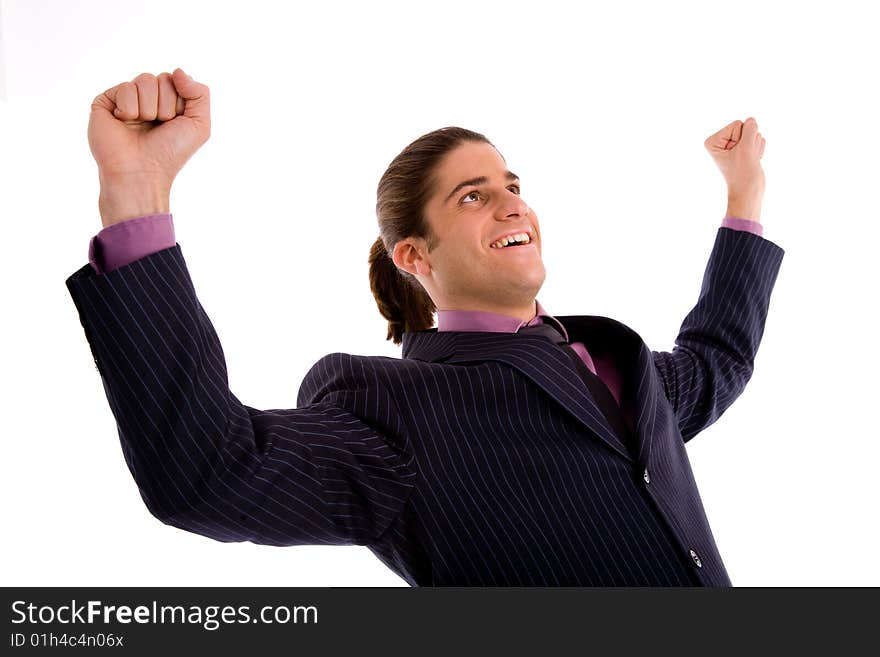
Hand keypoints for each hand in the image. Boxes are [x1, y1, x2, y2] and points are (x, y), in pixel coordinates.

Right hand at [88, 69, 210, 225]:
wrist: (142, 172)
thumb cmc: (170, 153)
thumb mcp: (199, 125)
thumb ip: (200, 93)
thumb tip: (178, 71)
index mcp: (167, 103)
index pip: (177, 80)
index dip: (180, 103)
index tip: (174, 124)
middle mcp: (146, 100)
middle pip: (162, 78)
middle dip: (166, 105)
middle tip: (157, 126)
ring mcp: (126, 100)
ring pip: (145, 80)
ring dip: (149, 108)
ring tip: (142, 126)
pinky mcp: (105, 102)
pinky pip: (125, 87)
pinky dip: (130, 108)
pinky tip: (124, 123)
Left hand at [704, 117, 765, 220]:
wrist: (749, 192)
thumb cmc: (743, 174)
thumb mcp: (746, 149)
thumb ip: (750, 129)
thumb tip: (751, 119)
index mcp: (713, 141)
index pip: (737, 124)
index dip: (742, 140)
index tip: (737, 156)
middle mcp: (721, 141)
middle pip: (745, 127)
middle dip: (749, 143)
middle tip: (744, 159)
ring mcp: (733, 145)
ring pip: (753, 133)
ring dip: (755, 147)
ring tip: (748, 161)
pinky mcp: (743, 148)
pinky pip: (758, 138)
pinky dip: (758, 150)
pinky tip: (752, 160)